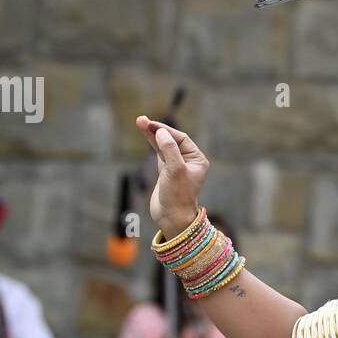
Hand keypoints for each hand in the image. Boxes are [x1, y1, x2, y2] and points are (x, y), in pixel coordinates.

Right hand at [136, 116, 207, 238]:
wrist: (171, 217)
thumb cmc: (177, 196)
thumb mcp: (175, 171)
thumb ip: (170, 150)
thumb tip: (162, 132)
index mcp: (197, 160)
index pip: (181, 139)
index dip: (166, 131)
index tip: (151, 125)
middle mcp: (189, 160)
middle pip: (172, 139)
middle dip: (157, 129)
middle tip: (141, 120)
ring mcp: (177, 165)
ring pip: (164, 144)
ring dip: (152, 134)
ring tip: (140, 121)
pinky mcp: (166, 170)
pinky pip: (159, 152)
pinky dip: (151, 143)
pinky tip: (145, 133)